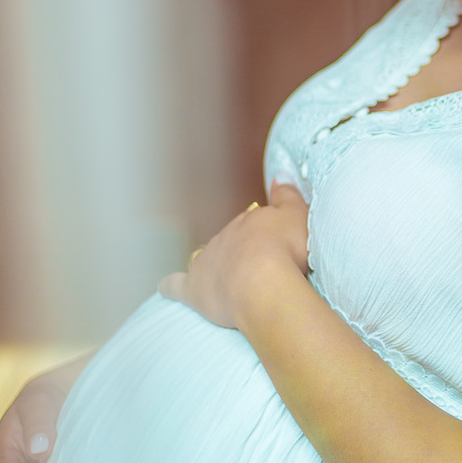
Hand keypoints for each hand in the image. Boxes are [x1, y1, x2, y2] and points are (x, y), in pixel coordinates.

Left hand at [159, 181, 309, 328]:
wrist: (264, 282)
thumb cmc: (286, 249)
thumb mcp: (297, 215)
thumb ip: (288, 194)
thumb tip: (280, 173)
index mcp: (248, 222)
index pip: (252, 225)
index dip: (263, 235)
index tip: (273, 244)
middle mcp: (224, 238)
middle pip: (230, 242)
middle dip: (239, 250)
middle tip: (257, 264)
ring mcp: (206, 263)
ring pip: (205, 259)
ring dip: (211, 264)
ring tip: (223, 274)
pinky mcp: (194, 289)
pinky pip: (176, 285)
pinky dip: (170, 285)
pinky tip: (163, 287)